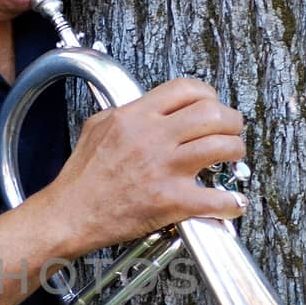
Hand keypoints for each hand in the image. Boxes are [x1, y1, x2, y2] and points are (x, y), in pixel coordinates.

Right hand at [45, 78, 245, 255]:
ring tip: (233, 159)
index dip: (208, 95)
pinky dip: (231, 201)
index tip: (212, 105)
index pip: (186, 89)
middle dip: (231, 121)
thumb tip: (148, 108)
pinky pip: (215, 198)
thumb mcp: (96, 127)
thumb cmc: (80, 179)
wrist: (69, 215)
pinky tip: (233, 201)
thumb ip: (125, 112)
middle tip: (231, 130)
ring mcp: (164, 169)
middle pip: (212, 114)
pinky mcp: (170, 201)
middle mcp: (153, 138)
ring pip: (222, 147)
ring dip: (236, 152)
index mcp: (135, 116)